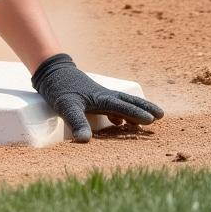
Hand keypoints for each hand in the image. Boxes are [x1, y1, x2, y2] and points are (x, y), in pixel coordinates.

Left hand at [31, 53, 162, 142]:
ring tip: (146, 120)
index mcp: (102, 97)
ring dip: (133, 110)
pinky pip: (111, 105)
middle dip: (144, 108)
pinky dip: (119, 112)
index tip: (153, 119)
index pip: (123, 106)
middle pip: (127, 102)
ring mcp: (98, 95)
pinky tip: (119, 121)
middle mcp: (104, 96)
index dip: (136, 113)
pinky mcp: (91, 97)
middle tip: (161, 115)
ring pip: (121, 103)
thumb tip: (85, 141)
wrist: (50, 70)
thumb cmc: (59, 88)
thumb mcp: (67, 106)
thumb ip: (77, 122)